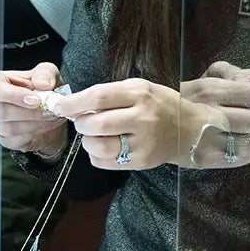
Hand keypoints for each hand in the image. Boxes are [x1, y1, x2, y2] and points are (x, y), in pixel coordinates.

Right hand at [0, 62, 68, 157]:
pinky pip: (16, 141)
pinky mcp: (2, 141)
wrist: (48, 113)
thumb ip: (45, 73)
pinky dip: (35, 133)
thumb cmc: (40, 89)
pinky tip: (45, 124)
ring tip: (50, 115)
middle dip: (28, 111)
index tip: (35, 99)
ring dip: (35, 123)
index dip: (12, 95)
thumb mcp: (47, 73)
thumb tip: (43, 83)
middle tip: (49, 108)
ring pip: (8, 128)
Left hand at [53, 64, 249, 170]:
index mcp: (140, 94)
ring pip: (98, 146)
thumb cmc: (160, 104)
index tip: (58, 106)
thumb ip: (109, 94)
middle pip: (95, 124)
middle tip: (83, 122)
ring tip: (95, 135)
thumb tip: (72, 104)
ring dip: (88, 141)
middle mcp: (142, 118)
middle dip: (81, 123)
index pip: (99, 96)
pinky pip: (104, 162)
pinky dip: (97, 155)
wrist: (190, 130)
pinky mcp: (141, 162)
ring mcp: (142, 143)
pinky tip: (107, 147)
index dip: (74, 103)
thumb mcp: (139, 88)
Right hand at [184, 63, 249, 166]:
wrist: (149, 124)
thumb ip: (232, 74)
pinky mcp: (206, 158)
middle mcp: (212, 114)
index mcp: (213, 90)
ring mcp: (209, 139)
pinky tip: (240, 144)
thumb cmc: (184, 99)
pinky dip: (247, 151)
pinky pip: (240, 157)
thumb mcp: (206, 78)